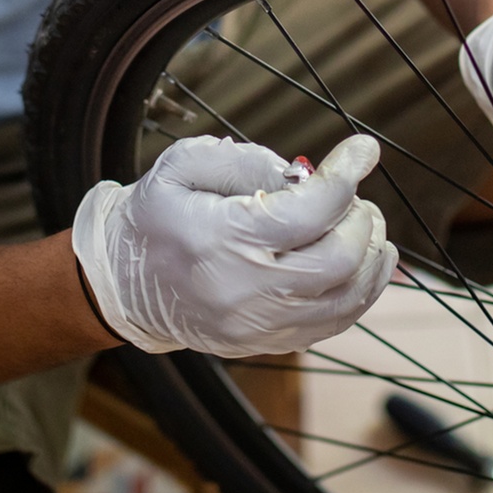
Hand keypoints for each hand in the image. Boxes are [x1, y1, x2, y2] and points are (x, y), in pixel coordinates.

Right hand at [71, 135, 397, 357]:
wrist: (120, 287)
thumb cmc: (152, 220)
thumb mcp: (181, 167)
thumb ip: (243, 160)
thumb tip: (302, 173)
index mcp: (221, 239)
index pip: (309, 210)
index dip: (346, 174)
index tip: (364, 148)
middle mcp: (244, 289)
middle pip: (338, 259)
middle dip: (361, 221)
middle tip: (356, 199)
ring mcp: (257, 325)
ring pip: (347, 298)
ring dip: (371, 258)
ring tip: (366, 228)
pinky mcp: (264, 343)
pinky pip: (332, 324)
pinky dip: (359, 291)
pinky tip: (363, 265)